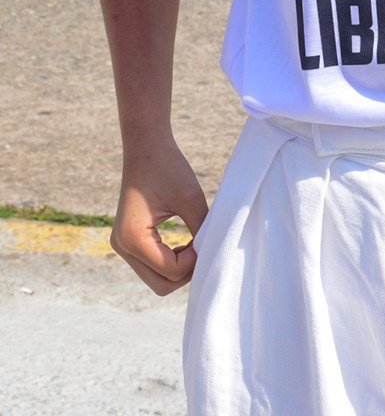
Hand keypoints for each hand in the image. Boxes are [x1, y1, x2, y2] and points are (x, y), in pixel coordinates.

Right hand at [111, 135, 208, 295]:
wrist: (146, 148)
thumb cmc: (169, 168)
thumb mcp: (191, 198)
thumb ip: (201, 229)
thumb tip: (215, 253)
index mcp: (133, 238)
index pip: (171, 272)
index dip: (195, 261)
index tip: (208, 238)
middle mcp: (122, 247)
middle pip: (161, 284)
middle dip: (187, 272)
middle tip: (205, 247)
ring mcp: (122, 245)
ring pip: (156, 278)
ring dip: (180, 268)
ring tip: (197, 243)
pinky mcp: (128, 241)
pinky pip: (152, 265)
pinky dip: (171, 260)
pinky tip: (187, 243)